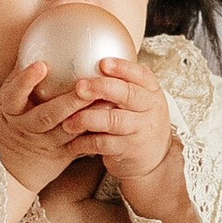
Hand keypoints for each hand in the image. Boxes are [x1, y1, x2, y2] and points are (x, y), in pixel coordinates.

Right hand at [0, 57, 106, 195]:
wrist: (9, 168)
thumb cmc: (9, 124)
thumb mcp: (3, 104)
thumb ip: (16, 80)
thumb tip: (32, 46)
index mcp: (9, 113)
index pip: (14, 96)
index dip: (26, 81)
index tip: (41, 65)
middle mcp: (26, 128)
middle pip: (46, 116)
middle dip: (68, 102)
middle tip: (86, 86)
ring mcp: (44, 143)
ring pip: (68, 130)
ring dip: (88, 115)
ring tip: (107, 99)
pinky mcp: (61, 154)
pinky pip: (80, 141)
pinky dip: (95, 129)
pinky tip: (110, 116)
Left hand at [77, 61, 193, 222]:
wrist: (154, 160)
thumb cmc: (138, 122)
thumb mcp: (140, 102)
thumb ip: (122, 85)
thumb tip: (87, 62)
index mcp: (152, 92)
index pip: (141, 75)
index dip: (122, 68)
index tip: (103, 63)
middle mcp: (150, 109)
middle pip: (127, 94)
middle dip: (101, 88)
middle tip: (79, 87)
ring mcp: (141, 130)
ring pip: (112, 120)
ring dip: (86, 119)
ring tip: (68, 120)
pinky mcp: (129, 150)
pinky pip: (103, 143)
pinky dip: (84, 142)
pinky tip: (72, 140)